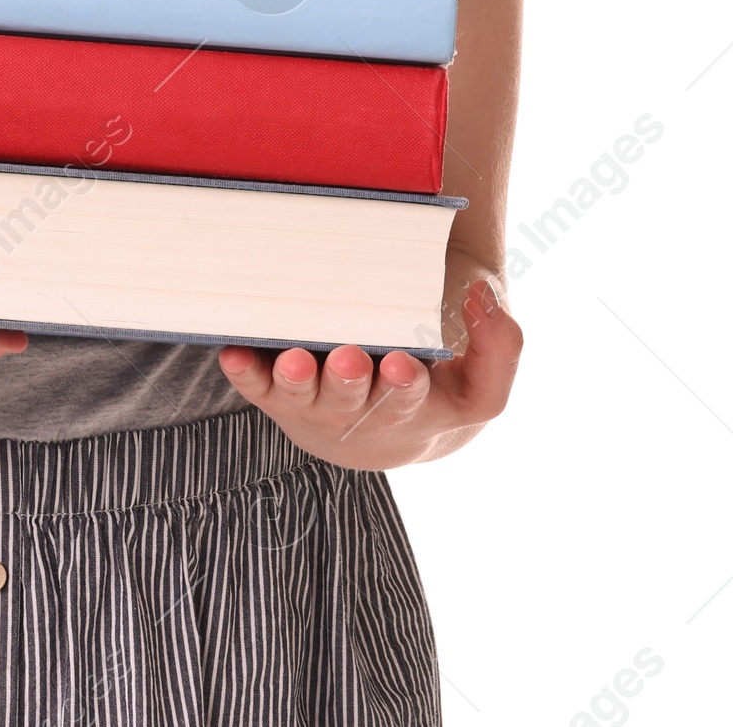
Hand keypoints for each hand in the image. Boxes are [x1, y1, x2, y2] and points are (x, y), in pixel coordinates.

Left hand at [217, 279, 522, 470]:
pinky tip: (232, 352)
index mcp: (410, 407)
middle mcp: (356, 411)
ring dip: (294, 380)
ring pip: (300, 397)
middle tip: (347, 358)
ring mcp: (313, 405)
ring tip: (294, 361)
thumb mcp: (480, 381)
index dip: (404, 386)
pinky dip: (244, 372)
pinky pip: (255, 387)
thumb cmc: (436, 391)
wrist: (380, 434)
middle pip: (349, 401)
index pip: (409, 401)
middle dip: (347, 381)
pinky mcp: (276, 394)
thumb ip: (500, 345)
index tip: (403, 363)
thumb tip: (484, 297)